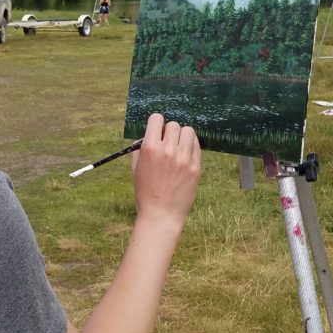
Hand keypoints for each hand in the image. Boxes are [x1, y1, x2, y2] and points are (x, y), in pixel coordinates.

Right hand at [132, 114, 200, 229]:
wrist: (161, 213)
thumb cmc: (145, 191)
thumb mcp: (136, 168)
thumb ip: (140, 148)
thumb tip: (147, 134)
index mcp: (150, 148)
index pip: (157, 119)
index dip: (156, 123)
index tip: (157, 130)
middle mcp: (168, 150)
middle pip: (173, 125)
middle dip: (169, 131)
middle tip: (168, 142)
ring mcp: (184, 158)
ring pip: (188, 131)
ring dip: (182, 136)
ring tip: (178, 146)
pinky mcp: (195, 167)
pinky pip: (196, 145)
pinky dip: (190, 146)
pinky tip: (185, 154)